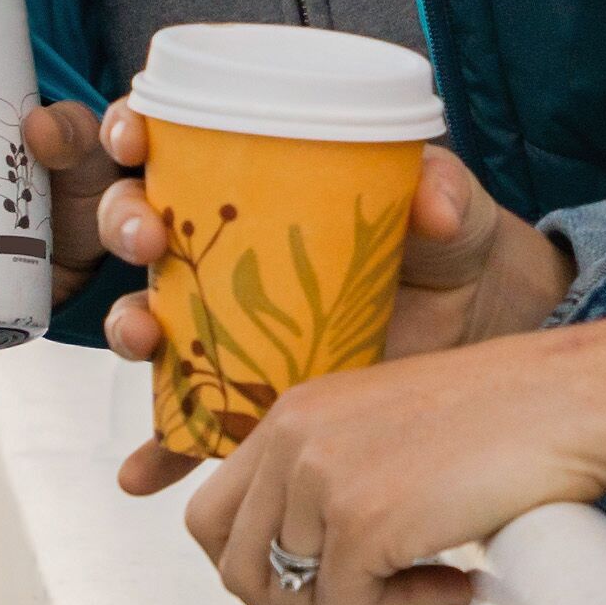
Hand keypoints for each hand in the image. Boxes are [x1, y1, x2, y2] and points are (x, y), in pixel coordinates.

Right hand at [97, 110, 568, 492]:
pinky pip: (185, 424)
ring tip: (146, 339)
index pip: (172, 141)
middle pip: (142, 225)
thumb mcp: (453, 210)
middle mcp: (224, 250)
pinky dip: (158, 450)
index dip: (132, 131)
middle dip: (123, 224)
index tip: (132, 136)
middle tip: (150, 239)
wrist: (481, 326)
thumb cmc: (453, 245)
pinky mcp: (241, 394)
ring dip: (130, 327)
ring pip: (149, 319)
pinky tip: (141, 473)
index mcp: (257, 179)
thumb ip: (446, 193)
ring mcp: (225, 325)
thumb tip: (434, 204)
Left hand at [176, 337, 605, 604]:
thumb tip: (304, 570)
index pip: (213, 515)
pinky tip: (455, 583)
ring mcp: (321, 480)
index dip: (250, 568)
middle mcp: (293, 440)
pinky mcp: (361, 523)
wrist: (570, 400)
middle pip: (235, 567)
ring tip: (425, 585)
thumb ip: (333, 477)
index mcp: (293, 412)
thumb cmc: (504, 414)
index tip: (298, 591)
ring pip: (295, 599)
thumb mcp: (385, 426)